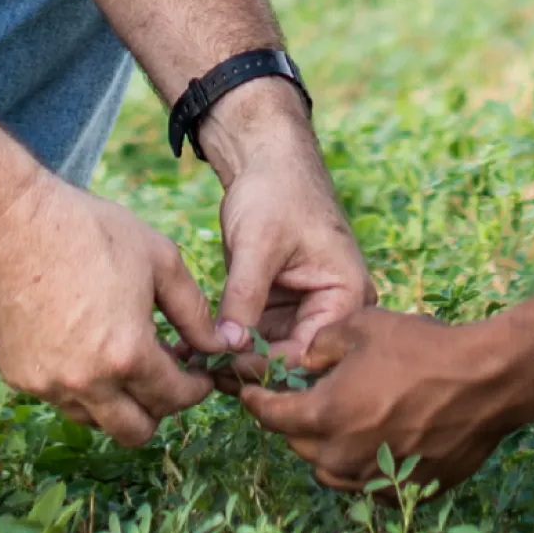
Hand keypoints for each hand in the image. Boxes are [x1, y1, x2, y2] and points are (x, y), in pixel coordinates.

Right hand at [0, 179, 226, 446]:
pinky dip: (80, 384)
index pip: (174, 399)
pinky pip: (59, 396)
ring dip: (117, 401)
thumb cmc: (88, 231)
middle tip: (164, 377)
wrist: (7, 221)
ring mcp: (47, 384)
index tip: (198, 375)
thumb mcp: (160, 261)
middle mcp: (86, 382)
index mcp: (127, 355)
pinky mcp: (18, 376)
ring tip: (123, 357)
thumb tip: (220, 345)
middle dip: (158, 409)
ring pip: (95, 419)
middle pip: (135, 431)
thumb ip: (195, 312)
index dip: (195, 389)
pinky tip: (85, 344)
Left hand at [201, 81, 375, 359]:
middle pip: (290, 360)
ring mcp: (302, 312)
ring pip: (266, 354)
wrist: (266, 159)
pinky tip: (187, 349)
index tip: (223, 366)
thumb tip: (228, 347)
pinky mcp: (276, 308)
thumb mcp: (259, 244)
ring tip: (186, 363)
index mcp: (347, 298)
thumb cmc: (276, 191)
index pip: (310, 352)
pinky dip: (223, 342)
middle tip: (199, 373)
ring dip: (229, 359)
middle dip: (246, 367)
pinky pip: (251, 336)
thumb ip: (245, 297)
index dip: (268, 365)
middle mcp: (331, 312)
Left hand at [231, 308, 533, 493]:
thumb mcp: (362, 325)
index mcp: (324, 415)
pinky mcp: (406, 490)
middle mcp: (343, 456)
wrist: (487, 380)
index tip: (250, 392)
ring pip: (330, 470)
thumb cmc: (424, 348)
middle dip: (295, 421)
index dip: (255, 401)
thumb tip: (309, 359)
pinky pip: (369, 482)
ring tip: (340, 421)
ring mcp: (375, 478)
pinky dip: (364, 465)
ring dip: (327, 447)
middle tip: (304, 399)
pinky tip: (377, 440)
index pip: (270, 416)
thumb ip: (322, 343)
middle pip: (299, 444)